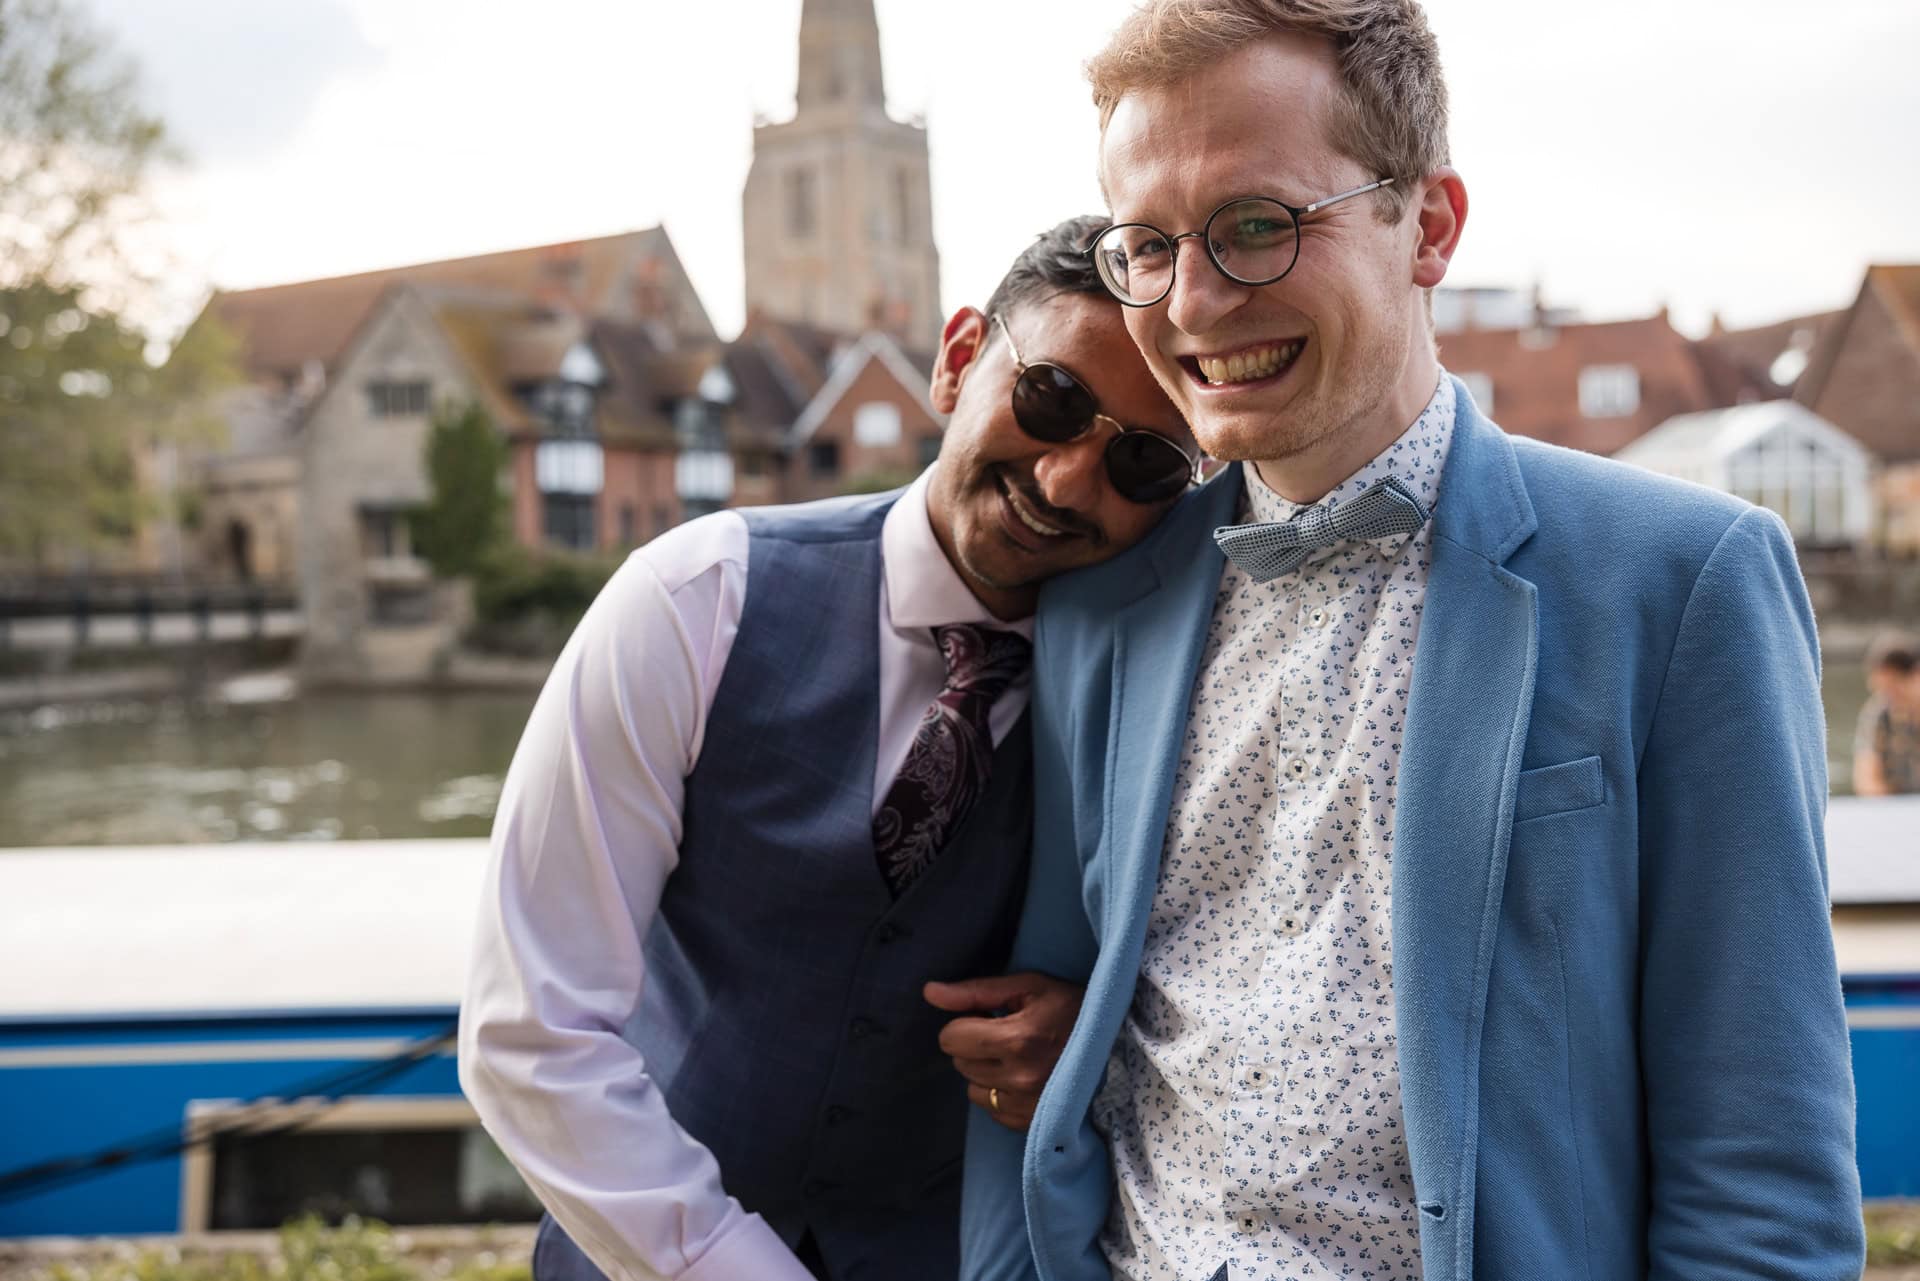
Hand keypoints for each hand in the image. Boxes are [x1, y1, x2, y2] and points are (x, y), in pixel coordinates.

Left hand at [923, 972, 1084, 1131]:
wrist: (1119, 1050)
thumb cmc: (1073, 1010)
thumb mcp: (1030, 987)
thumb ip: (976, 991)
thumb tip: (929, 992)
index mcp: (1018, 1038)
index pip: (952, 1038)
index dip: (965, 1023)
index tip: (987, 1018)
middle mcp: (1020, 1077)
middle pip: (959, 1062)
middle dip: (974, 1046)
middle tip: (1006, 1035)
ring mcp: (1026, 1106)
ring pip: (972, 1088)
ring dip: (985, 1071)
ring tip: (1017, 1057)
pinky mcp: (1030, 1125)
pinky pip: (990, 1108)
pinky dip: (1000, 1092)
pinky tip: (1024, 1078)